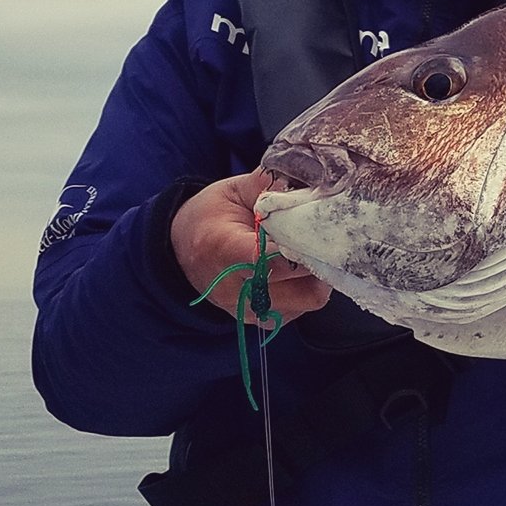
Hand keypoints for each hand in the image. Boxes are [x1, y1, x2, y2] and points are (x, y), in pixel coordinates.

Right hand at [172, 171, 332, 323]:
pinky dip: (306, 288)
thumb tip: (310, 185)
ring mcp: (247, 309)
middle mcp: (234, 288)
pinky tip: (297, 268)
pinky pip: (300, 309)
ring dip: (319, 276)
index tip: (317, 229)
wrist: (180, 250)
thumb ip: (271, 187)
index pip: (269, 259)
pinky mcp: (258, 320)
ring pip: (308, 301)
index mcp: (222, 248)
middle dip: (321, 261)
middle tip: (324, 238)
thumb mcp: (235, 190)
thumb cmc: (210, 216)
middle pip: (301, 288)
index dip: (300, 247)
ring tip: (309, 250)